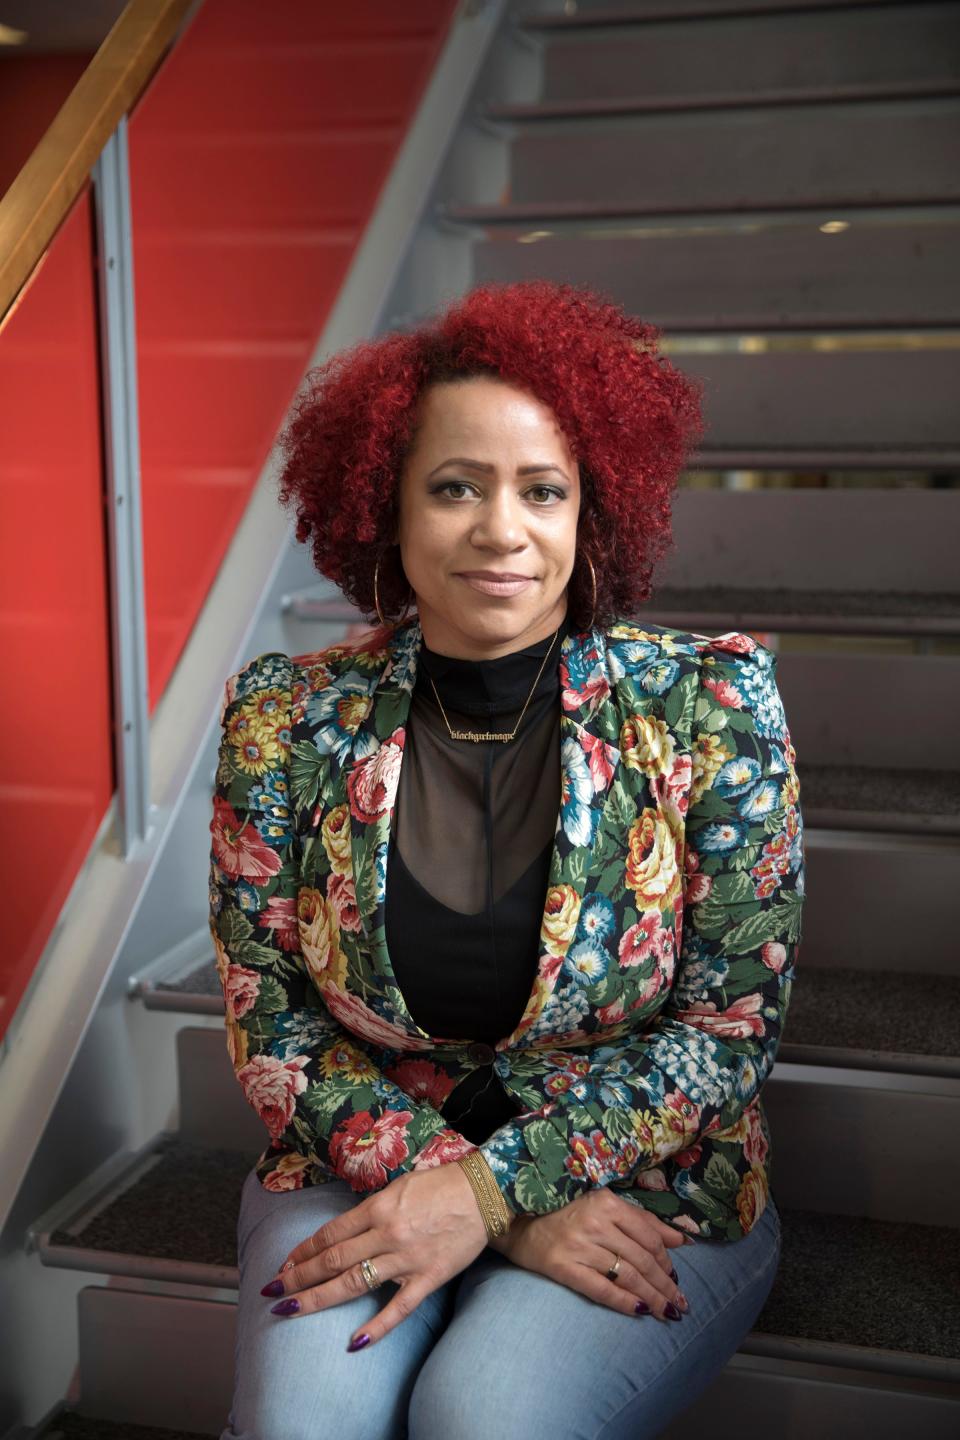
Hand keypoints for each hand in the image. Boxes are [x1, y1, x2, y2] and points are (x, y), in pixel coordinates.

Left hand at [259, 1162, 488, 1348]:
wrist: (483, 1193)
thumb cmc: (440, 1184)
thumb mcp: (399, 1186)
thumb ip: (372, 1208)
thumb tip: (345, 1229)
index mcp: (378, 1207)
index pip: (330, 1234)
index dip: (303, 1251)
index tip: (285, 1264)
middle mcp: (387, 1234)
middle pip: (333, 1260)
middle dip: (299, 1277)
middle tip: (274, 1291)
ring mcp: (406, 1259)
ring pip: (354, 1283)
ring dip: (318, 1298)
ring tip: (291, 1309)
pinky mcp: (428, 1278)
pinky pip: (399, 1307)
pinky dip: (377, 1326)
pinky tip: (355, 1342)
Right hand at [487, 1188, 690, 1321]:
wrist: (515, 1220)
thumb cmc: (563, 1211)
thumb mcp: (602, 1206)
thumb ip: (642, 1220)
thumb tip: (682, 1239)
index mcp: (607, 1202)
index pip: (648, 1235)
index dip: (666, 1260)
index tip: (675, 1277)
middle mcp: (595, 1222)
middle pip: (642, 1259)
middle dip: (665, 1285)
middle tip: (680, 1304)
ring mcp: (579, 1245)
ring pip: (627, 1276)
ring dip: (652, 1298)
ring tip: (666, 1312)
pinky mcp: (563, 1267)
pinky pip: (602, 1290)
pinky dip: (624, 1303)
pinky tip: (640, 1312)